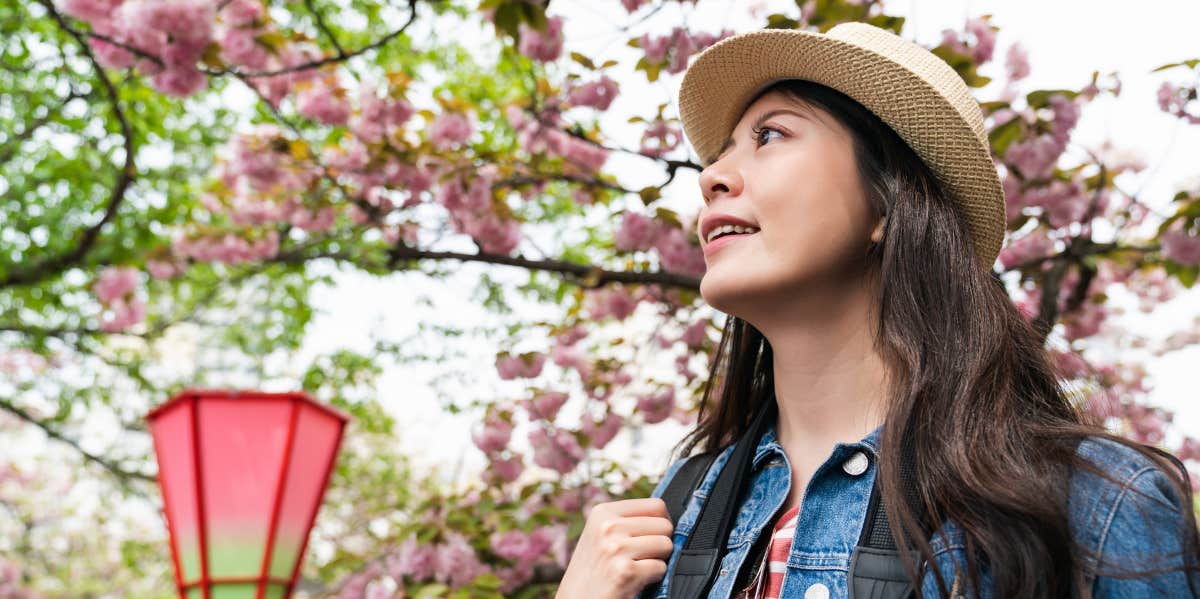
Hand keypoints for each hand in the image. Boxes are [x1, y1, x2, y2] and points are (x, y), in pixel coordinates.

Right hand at [555, 498, 675, 598]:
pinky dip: (653, 577)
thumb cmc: (593, 569)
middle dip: (659, 543)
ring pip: (666, 545)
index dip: (660, 523)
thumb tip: (668, 516)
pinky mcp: (625, 571)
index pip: (656, 505)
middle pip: (665, 525)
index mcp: (603, 512)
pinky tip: (635, 580)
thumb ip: (628, 521)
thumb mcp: (601, 534)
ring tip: (637, 567)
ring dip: (657, 560)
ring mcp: (616, 548)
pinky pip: (661, 567)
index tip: (651, 536)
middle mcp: (608, 526)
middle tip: (640, 556)